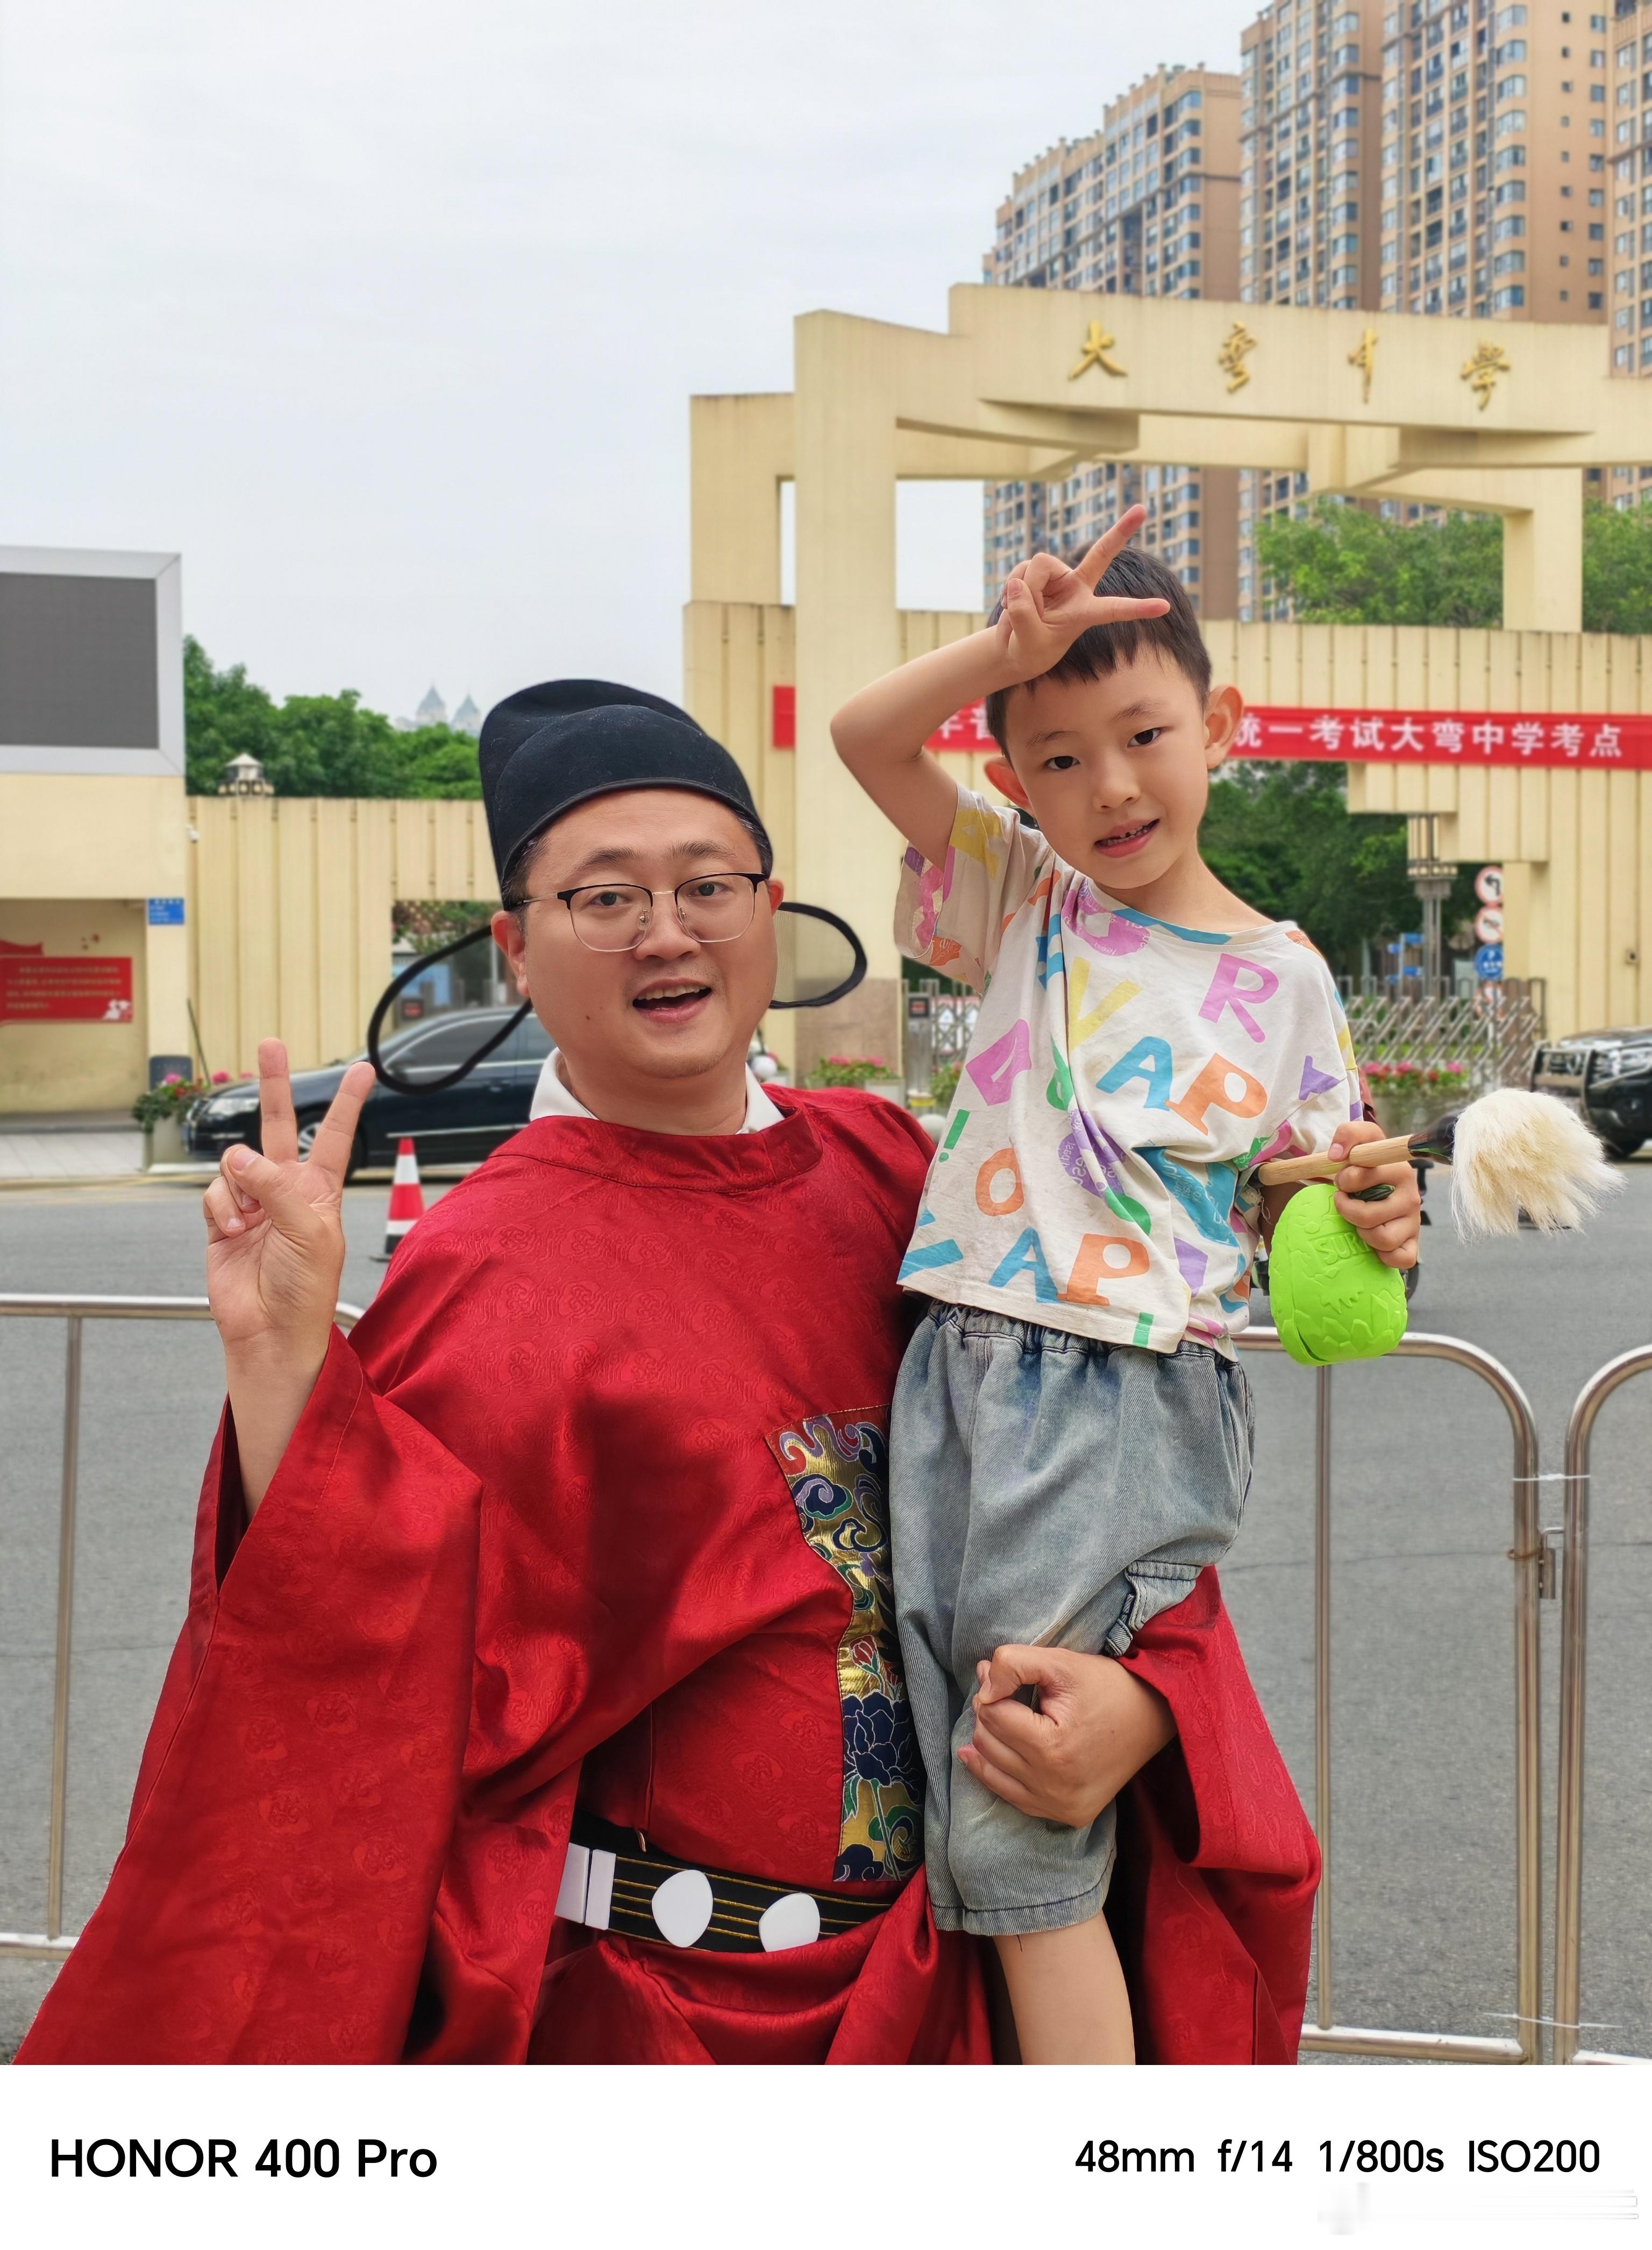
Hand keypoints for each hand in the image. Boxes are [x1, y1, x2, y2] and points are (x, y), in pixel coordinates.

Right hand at [203, 1041, 374, 1481]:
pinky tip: (233, 1231)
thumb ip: (279, 1187)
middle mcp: (286, 1189)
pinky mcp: (222, 1220)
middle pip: (279, 1126)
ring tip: (251, 1220)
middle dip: (275, 1085)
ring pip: (236, 1164)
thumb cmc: (305, 1288)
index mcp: (320, 1190)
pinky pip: (214, 1193)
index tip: (363, 1069)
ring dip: (240, 1186)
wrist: (270, 1329)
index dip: (346, 1103)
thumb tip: (242, 1155)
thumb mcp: (310, 1232)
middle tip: (270, 1045)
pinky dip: (220, 1209)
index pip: (334, 1136)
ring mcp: (252, 1203)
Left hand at [957, 1644, 1175, 1827]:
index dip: (990, 1688)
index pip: (992, 1715)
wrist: (1153, 1717)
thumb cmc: (1106, 1686)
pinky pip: (1015, 1798)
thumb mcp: (1060, 1662)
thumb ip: (1013, 1665)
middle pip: (989, 1745)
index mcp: (1052, 1748)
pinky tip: (989, 1756)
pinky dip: (1000, 1775)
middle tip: (1000, 1691)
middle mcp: (1054, 1787)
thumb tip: (982, 1686)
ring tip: (998, 1717)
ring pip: (994, 1774)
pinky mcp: (1069, 1816)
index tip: (997, 1674)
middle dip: (988, 1714)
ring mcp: (1061, 1807)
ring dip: (989, 1743)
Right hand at [992, 505, 1169, 683]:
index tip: (1165, 607)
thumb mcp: (1028, 643)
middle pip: (1100, 553)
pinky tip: (1011, 603)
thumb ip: (1024, 616)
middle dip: (1122, 530)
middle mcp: (1077, 588)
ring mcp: (1057, 577)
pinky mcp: (1036, 572)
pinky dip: (1010, 588)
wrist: (1013, 647)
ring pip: (1038, 565)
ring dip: (1023, 591)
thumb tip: (1017, 584)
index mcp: (1086, 612)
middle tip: (1143, 508)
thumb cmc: (1029, 652)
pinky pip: (1021, 569)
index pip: (1116, 608)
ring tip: (1023, 614)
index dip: (1138, 607)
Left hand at [1326, 1115, 1421, 1269]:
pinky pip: (1401, 1258)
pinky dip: (1384, 1255)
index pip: (1363, 1176)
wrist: (1379, 1188)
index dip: (1346, 1181)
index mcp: (1399, 1170)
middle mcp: (1412, 1196)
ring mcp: (1414, 1222)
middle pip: (1368, 1215)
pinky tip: (1374, 1243)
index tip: (1343, 1180)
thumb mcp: (1360, 1142)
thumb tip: (1336, 1155)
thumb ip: (1349, 1134)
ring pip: (1382, 1238)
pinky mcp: (1413, 1243)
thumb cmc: (1366, 1167)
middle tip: (1346, 1202)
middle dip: (1347, 1210)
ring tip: (1360, 1222)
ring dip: (1363, 1233)